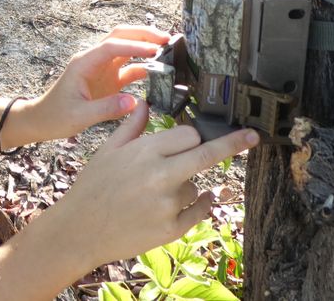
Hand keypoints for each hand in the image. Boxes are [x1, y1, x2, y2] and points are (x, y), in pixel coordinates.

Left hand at [19, 24, 168, 141]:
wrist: (43, 120)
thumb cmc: (56, 116)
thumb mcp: (80, 115)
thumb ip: (106, 109)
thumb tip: (134, 102)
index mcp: (84, 63)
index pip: (112, 46)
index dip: (134, 46)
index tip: (155, 49)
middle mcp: (94, 61)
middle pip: (120, 37)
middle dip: (143, 34)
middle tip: (168, 38)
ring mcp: (102, 69)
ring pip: (126, 49)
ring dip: (145, 45)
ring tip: (169, 49)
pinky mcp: (108, 80)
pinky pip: (128, 68)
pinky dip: (144, 66)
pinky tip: (159, 71)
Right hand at [44, 100, 258, 269]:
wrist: (80, 230)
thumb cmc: (92, 187)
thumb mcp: (107, 150)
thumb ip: (132, 126)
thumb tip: (145, 103)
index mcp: (145, 151)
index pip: (188, 134)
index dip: (191, 135)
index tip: (197, 136)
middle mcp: (160, 175)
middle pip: (208, 154)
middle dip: (233, 144)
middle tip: (253, 136)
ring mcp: (168, 203)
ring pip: (196, 185)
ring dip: (186, 185)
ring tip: (154, 193)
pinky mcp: (172, 228)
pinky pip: (199, 211)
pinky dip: (201, 205)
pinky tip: (193, 202)